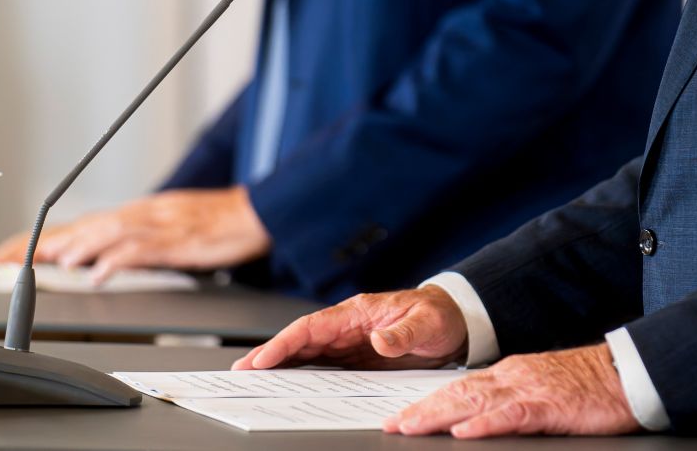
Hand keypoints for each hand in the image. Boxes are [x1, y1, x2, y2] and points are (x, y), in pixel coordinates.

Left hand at [0, 187, 270, 279]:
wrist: (252, 214)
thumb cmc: (211, 225)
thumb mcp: (162, 233)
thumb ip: (129, 244)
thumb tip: (96, 261)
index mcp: (130, 216)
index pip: (73, 226)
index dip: (34, 241)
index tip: (0, 257)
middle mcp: (136, 215)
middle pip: (79, 227)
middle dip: (38, 244)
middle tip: (3, 260)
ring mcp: (156, 225)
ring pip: (106, 233)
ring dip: (76, 247)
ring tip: (50, 263)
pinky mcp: (175, 240)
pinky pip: (141, 250)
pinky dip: (117, 260)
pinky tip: (100, 273)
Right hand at [232, 286, 468, 370]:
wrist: (454, 321)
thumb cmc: (438, 316)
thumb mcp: (425, 325)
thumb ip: (402, 334)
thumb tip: (379, 340)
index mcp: (357, 312)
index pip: (312, 327)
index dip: (285, 341)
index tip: (264, 357)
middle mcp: (348, 325)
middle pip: (301, 340)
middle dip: (270, 353)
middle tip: (242, 370)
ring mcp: (349, 341)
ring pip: (307, 353)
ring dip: (281, 365)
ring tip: (254, 378)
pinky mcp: (355, 355)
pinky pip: (323, 365)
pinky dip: (302, 373)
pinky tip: (288, 384)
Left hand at [386, 344, 639, 437]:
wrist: (625, 376)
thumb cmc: (589, 388)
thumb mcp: (542, 391)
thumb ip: (512, 403)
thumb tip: (479, 423)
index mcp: (510, 374)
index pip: (459, 389)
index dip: (427, 404)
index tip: (402, 417)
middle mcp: (512, 376)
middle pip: (457, 394)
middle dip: (421, 410)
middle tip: (392, 425)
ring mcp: (529, 389)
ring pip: (474, 401)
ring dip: (439, 415)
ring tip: (412, 426)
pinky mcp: (549, 405)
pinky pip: (511, 415)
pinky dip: (485, 424)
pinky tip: (465, 433)